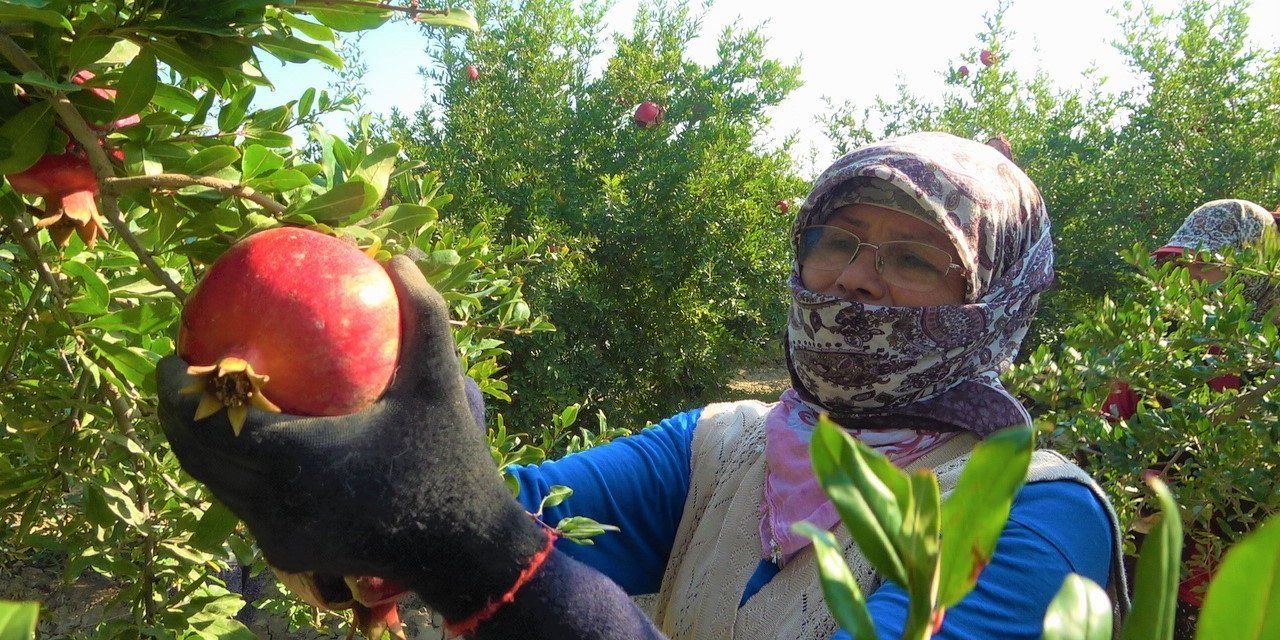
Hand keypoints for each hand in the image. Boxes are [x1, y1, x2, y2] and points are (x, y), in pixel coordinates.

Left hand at [156, 255, 546, 621]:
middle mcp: (275, 504)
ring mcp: (277, 535)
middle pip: (197, 456)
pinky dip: (231, 469)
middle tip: (177, 373)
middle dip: (173, 413)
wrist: (460, 544)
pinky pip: (243, 502)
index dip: (177, 391)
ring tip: (201, 403)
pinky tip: (244, 439)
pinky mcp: (286, 551)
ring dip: (200, 443)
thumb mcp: (439, 381)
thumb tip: (400, 260)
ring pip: (215, 483)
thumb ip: (422, 315)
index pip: (209, 423)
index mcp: (298, 460)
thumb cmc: (448, 457)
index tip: (174, 354)